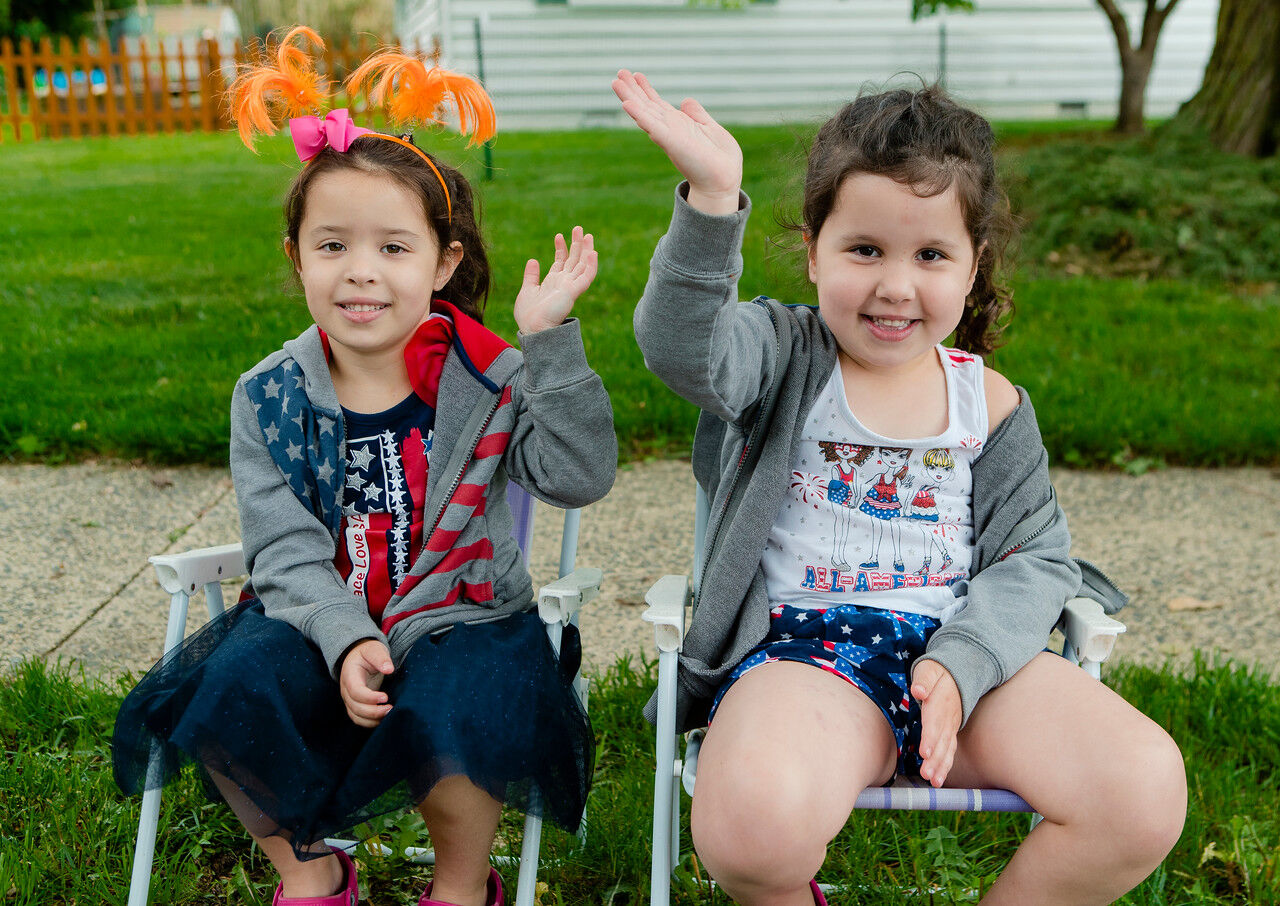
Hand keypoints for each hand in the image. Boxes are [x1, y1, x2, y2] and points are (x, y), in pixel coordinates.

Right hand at [339, 639, 393, 727]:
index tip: (385, 697)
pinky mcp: (355, 705)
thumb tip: (389, 669)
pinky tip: (384, 719)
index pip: (355, 691)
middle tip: (391, 709)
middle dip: (373, 711)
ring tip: (389, 714)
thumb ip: (380, 658)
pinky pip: (359, 719)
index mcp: (349, 675)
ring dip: (372, 719)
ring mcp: (349, 699)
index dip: (369, 697)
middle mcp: (346, 690)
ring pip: (356, 716)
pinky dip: (370, 722)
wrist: (359, 657)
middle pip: (355, 707)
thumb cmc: (368, 652)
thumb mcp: (374, 649)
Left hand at [513, 226, 597, 333]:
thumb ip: (531, 276)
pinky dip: (591, 265)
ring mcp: (570, 287)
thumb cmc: (529, 315)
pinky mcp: (574, 291)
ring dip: (586, 250)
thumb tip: (533, 260)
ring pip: (582, 265)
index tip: (558, 236)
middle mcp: (564, 283)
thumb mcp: (527, 290)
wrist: (533, 329)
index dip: (561, 248)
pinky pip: (586, 276)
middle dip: (576, 244)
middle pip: (574, 260)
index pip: (561, 262)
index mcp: (553, 282)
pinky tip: (593, 252)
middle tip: (578, 228)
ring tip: (587, 235)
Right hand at [611, 69, 742, 214]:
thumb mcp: (710, 129)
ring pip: (644, 113)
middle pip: (646, 106)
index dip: (647, 90)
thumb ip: (697, 115)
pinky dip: (639, 115)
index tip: (636, 75)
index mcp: (679, 126)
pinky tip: (627, 104)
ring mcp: (668, 136)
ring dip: (629, 98)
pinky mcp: (671, 142)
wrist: (724, 181)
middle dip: (632, 90)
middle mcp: (670, 130)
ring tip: (615, 82)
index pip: (658, 105)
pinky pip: (652, 126)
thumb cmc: (720, 160)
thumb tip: (685, 101)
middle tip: (619, 73)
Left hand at [911, 659, 961, 787]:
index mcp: (940, 703)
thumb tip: (918, 690)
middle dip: (934, 759)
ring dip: (940, 766)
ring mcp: (951, 727)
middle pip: (941, 741)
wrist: (960, 673)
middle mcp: (947, 718)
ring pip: (947, 749)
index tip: (925, 752)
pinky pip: (950, 751)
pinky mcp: (951, 732)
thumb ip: (924, 679)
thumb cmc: (937, 672)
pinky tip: (938, 780)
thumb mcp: (929, 669)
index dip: (930, 738)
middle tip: (927, 775)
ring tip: (933, 782)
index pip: (934, 722)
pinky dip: (945, 766)